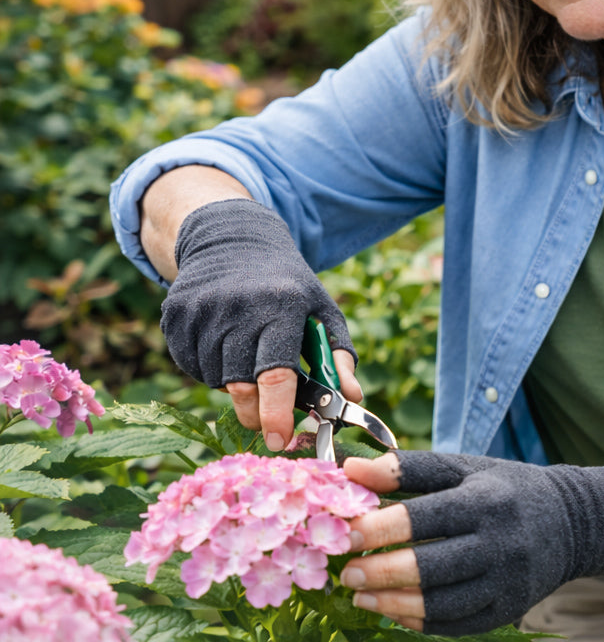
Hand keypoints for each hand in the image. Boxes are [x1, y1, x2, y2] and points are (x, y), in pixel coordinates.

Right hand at [160, 198, 359, 448]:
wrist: (233, 237)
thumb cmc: (287, 283)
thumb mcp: (321, 308)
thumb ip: (339, 354)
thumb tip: (354, 398)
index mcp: (281, 306)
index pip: (276, 372)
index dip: (277, 413)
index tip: (279, 440)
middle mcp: (238, 307)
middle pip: (240, 385)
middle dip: (256, 412)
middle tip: (268, 418)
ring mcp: (202, 310)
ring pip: (214, 379)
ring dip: (234, 385)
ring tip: (249, 357)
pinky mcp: (176, 314)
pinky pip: (191, 365)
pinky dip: (210, 369)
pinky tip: (224, 344)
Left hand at [341, 450, 603, 635]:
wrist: (570, 522)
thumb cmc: (504, 489)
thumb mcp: (464, 468)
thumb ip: (408, 469)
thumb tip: (351, 469)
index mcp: (486, 499)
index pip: (428, 516)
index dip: (384, 527)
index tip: (349, 532)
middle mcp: (499, 542)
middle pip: (433, 566)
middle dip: (383, 572)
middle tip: (347, 572)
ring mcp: (506, 581)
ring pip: (443, 602)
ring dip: (394, 603)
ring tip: (361, 595)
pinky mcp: (508, 609)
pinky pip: (457, 623)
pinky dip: (420, 621)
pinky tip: (392, 611)